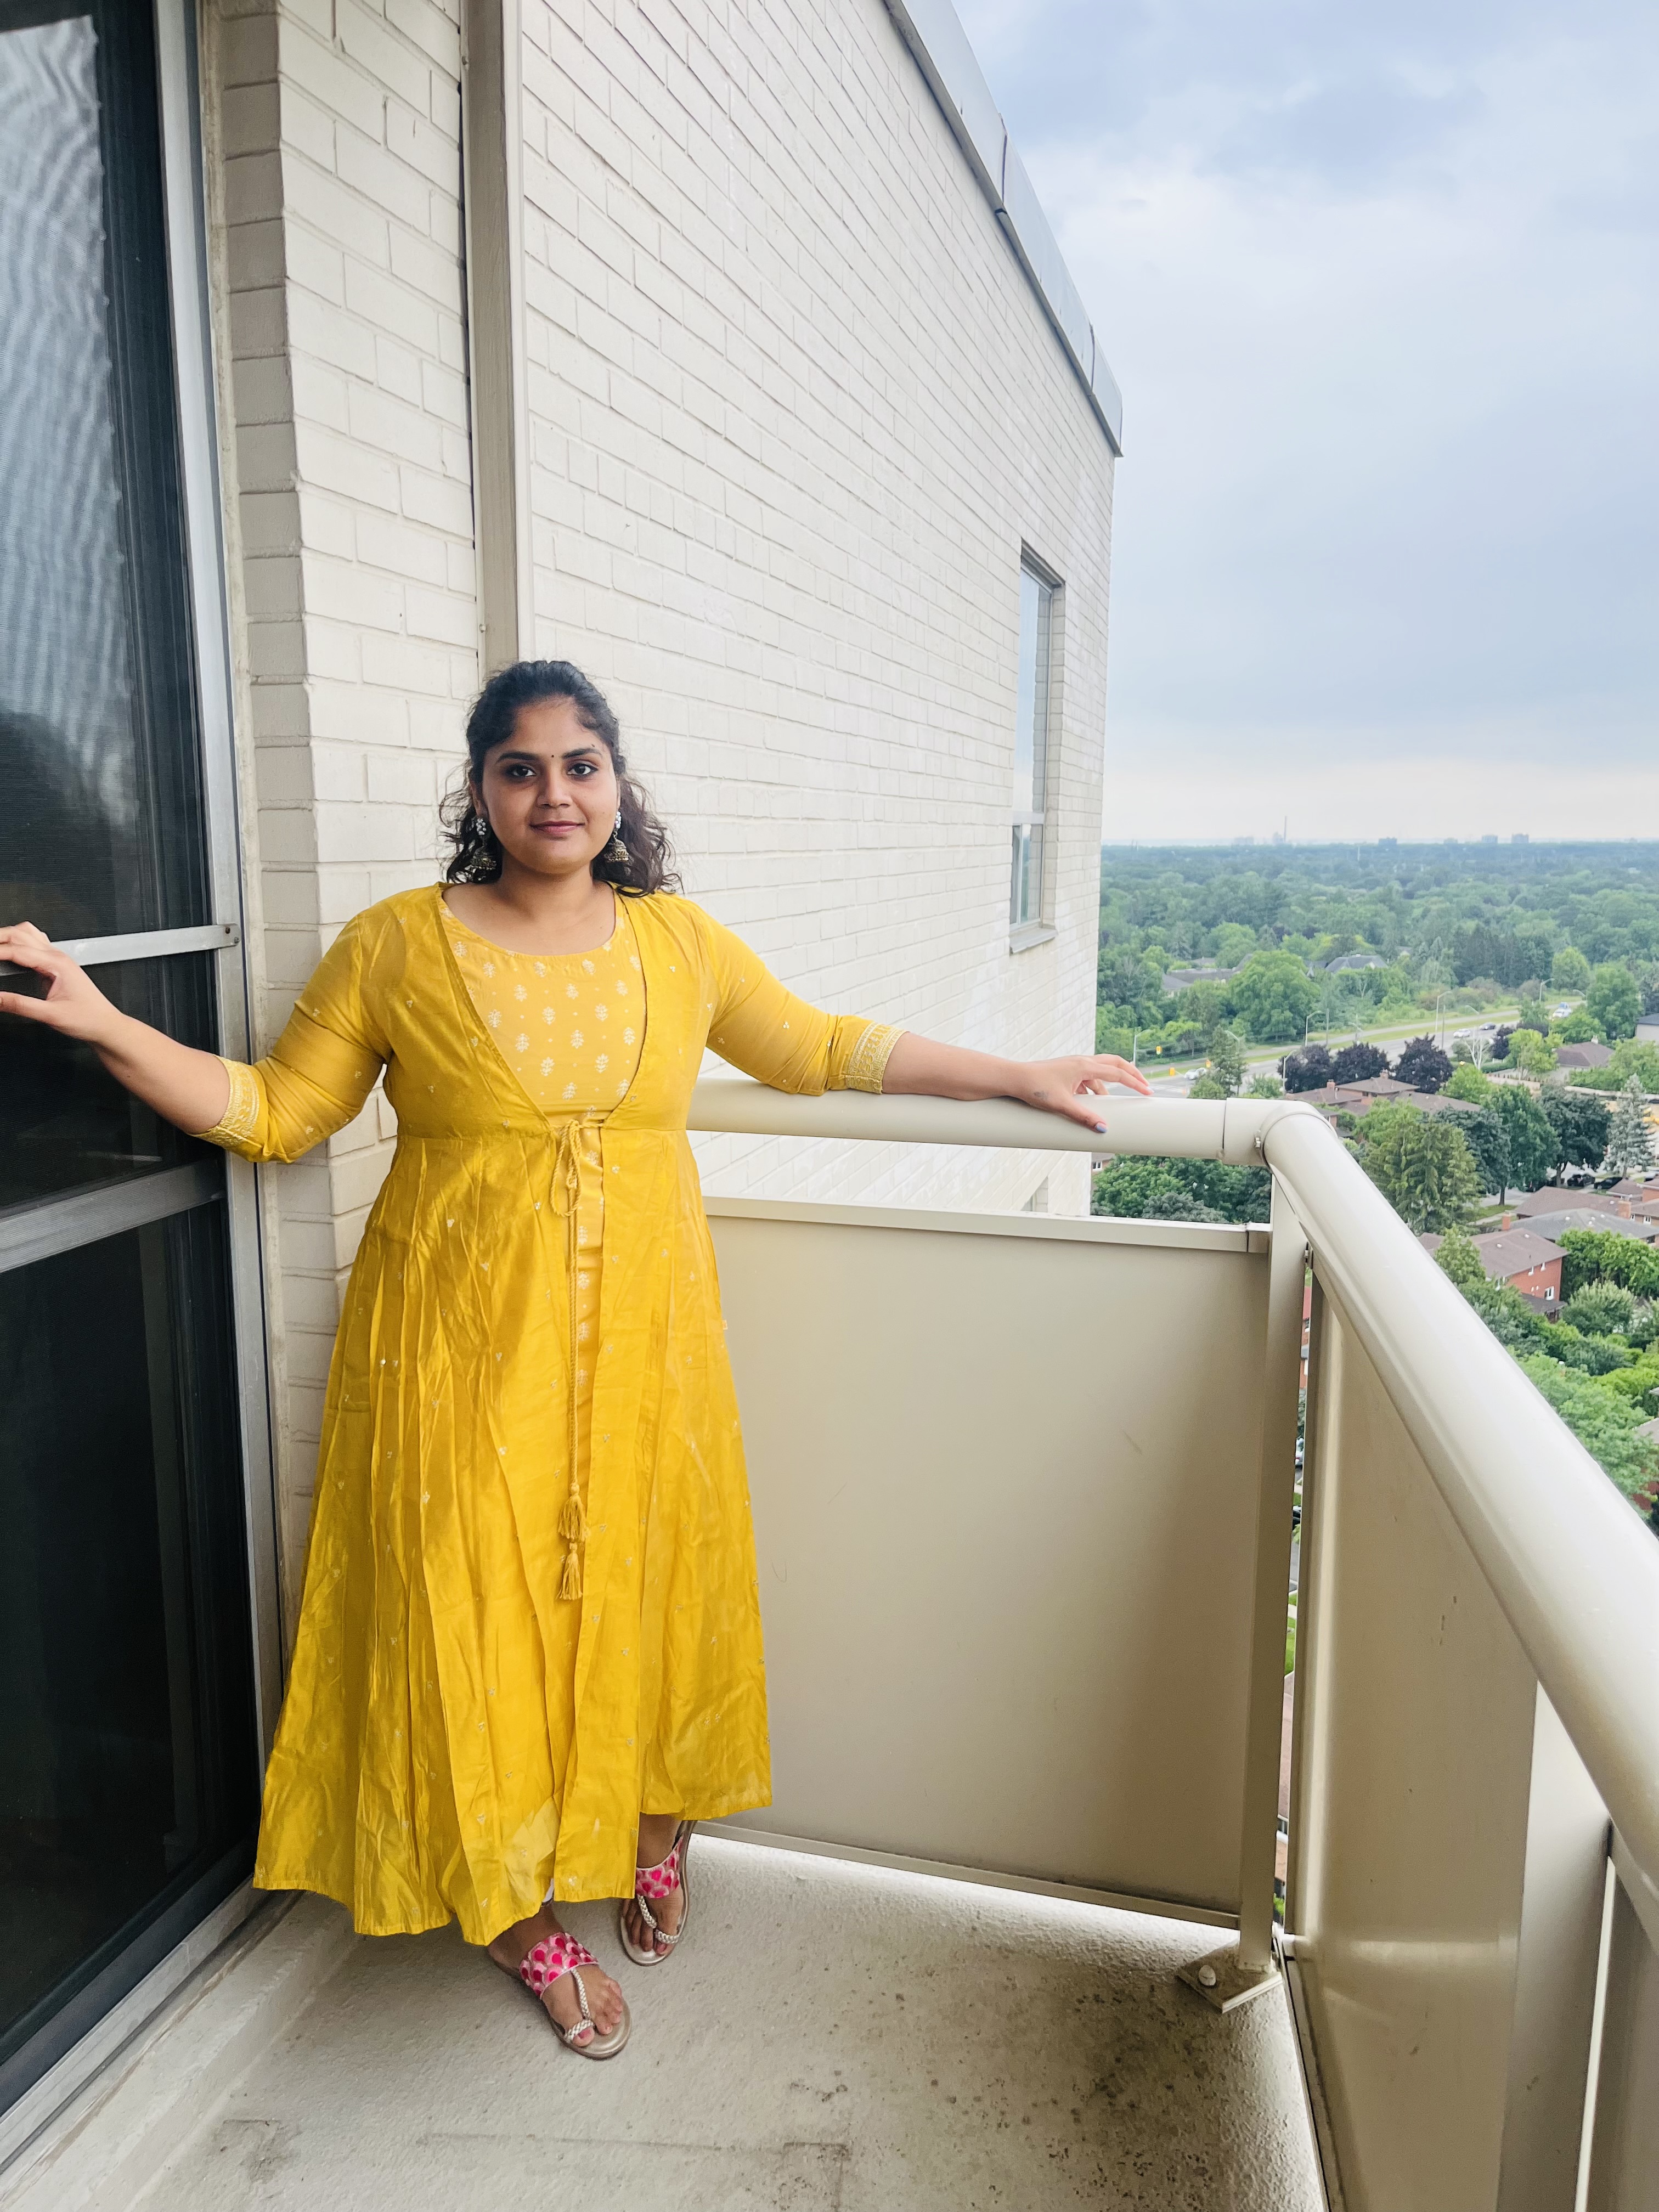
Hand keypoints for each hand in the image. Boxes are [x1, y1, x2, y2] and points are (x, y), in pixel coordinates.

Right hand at [0, 923, 120, 1043]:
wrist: (106, 1024)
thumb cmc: (88, 1018)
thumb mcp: (50, 1015)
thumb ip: (20, 1005)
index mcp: (57, 963)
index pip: (17, 950)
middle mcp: (57, 956)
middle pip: (20, 933)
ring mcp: (57, 958)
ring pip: (27, 933)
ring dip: (7, 936)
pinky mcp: (56, 964)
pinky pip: (34, 943)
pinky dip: (17, 942)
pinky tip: (8, 951)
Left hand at [1013, 1052, 1153, 1132]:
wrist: (1014, 1078)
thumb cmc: (1035, 1087)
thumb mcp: (1062, 1105)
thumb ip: (1084, 1116)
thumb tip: (1103, 1128)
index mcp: (1084, 1066)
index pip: (1118, 1073)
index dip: (1135, 1083)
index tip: (1148, 1092)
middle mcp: (1082, 1061)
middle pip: (1115, 1064)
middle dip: (1131, 1075)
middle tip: (1144, 1086)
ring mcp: (1074, 1065)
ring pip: (1100, 1072)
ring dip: (1109, 1086)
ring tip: (1112, 1105)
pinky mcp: (1067, 1071)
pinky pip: (1087, 1078)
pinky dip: (1094, 1088)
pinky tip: (1091, 1102)